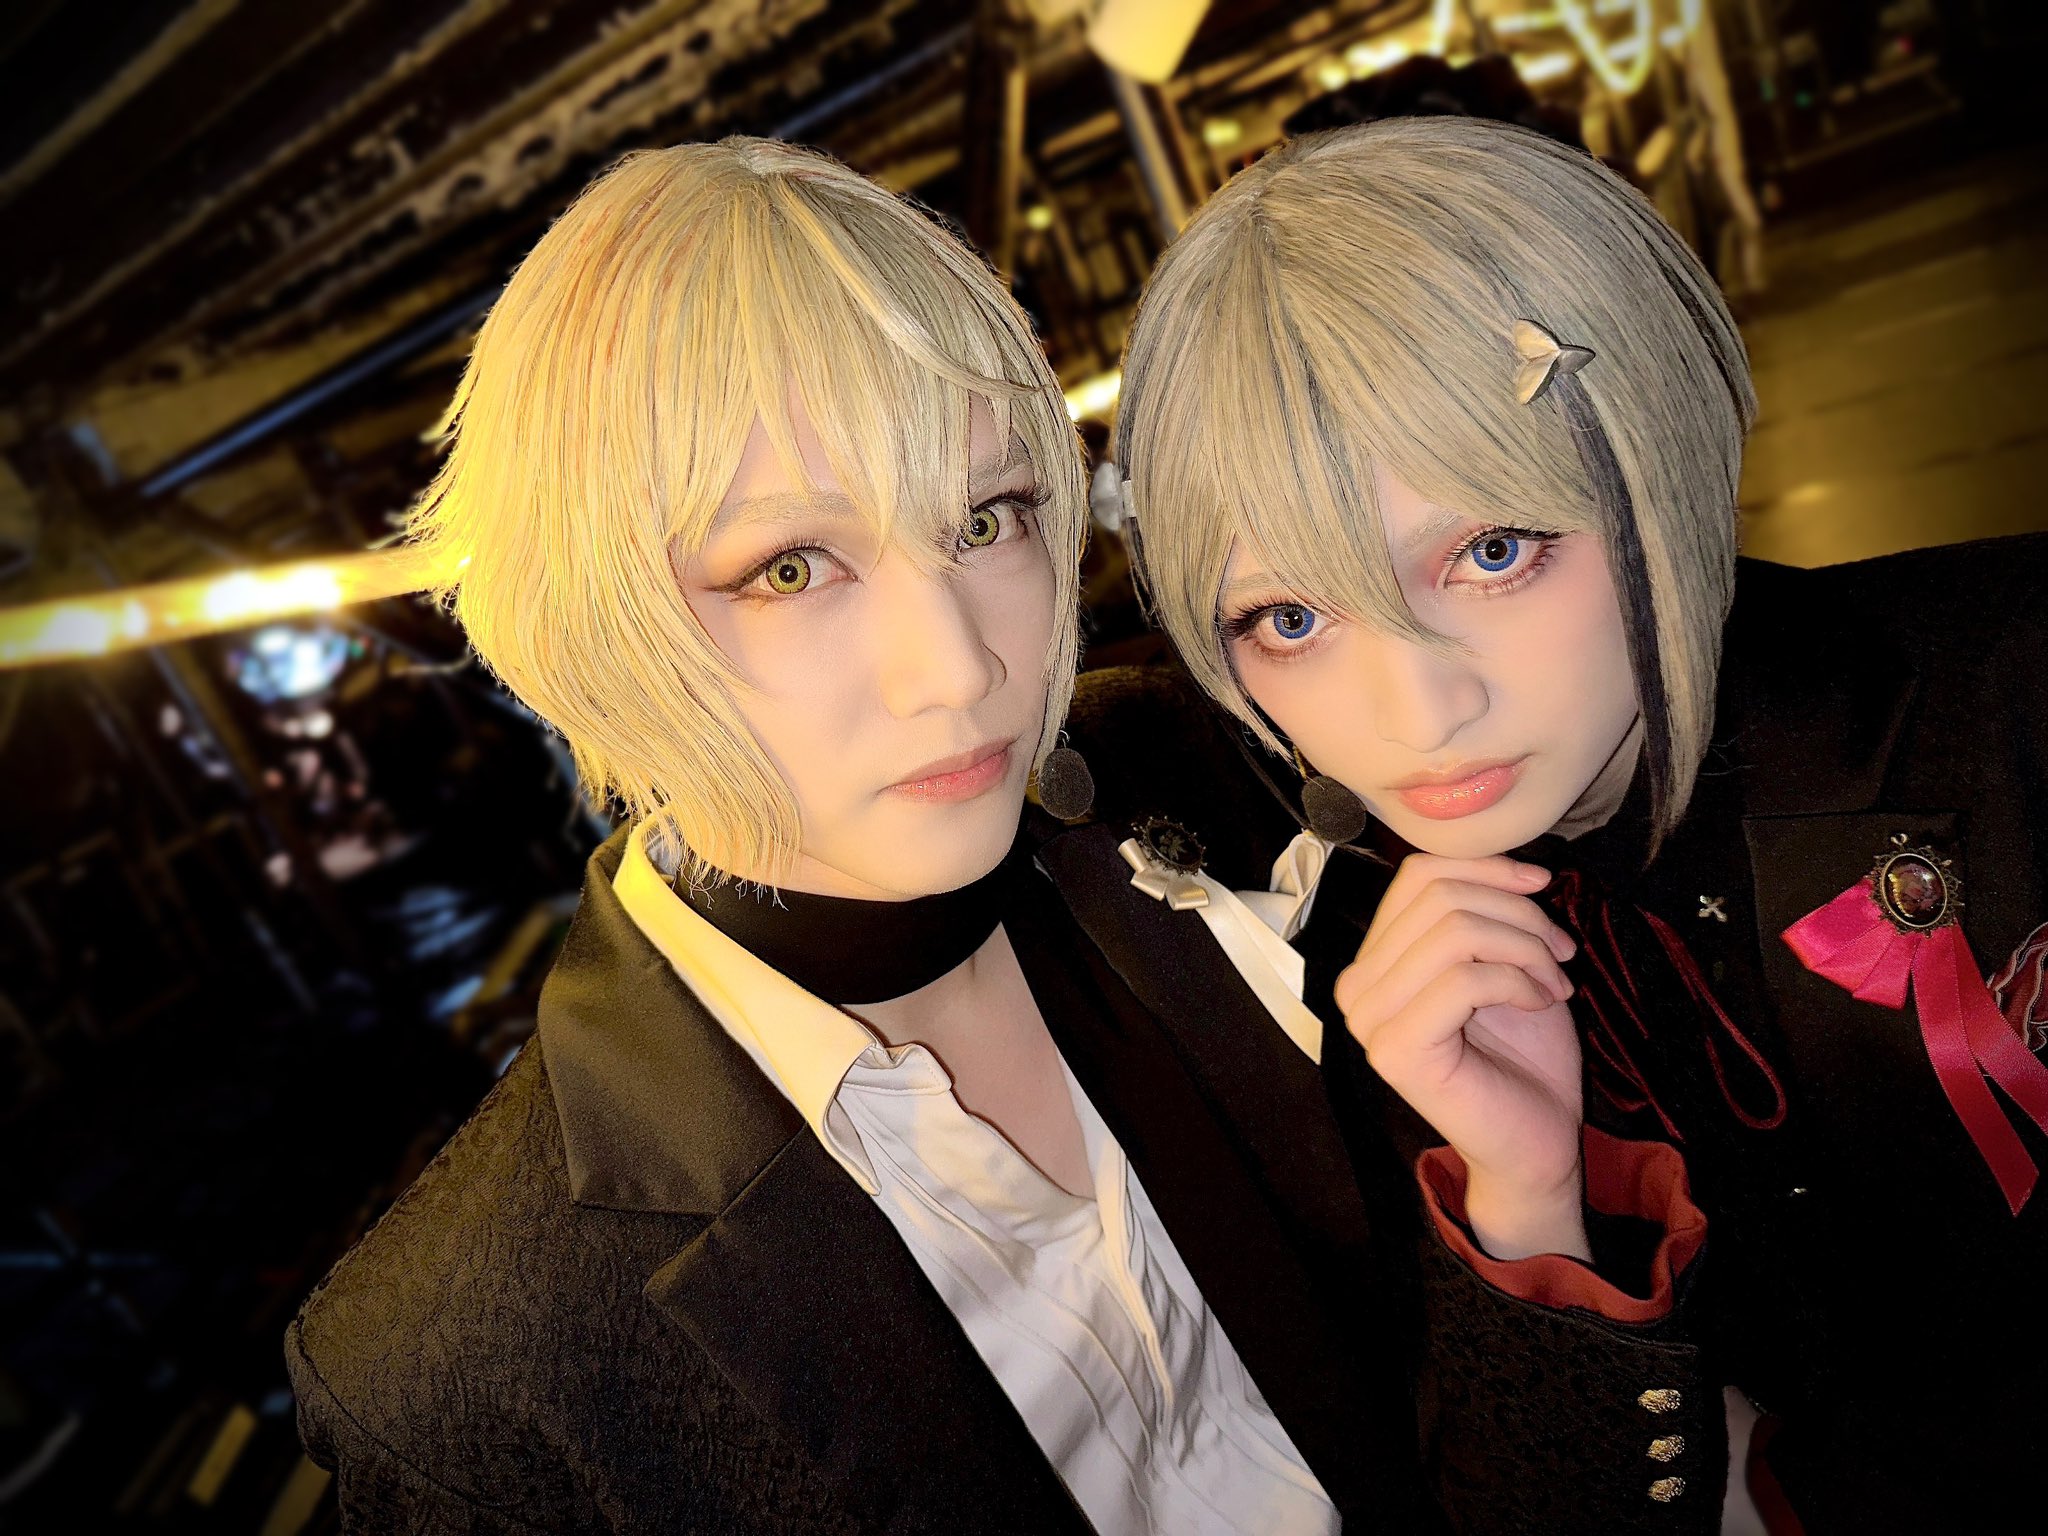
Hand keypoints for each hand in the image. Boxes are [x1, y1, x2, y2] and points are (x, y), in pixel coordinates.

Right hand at [1336, 853, 1588, 1259]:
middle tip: (1559, 950)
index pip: (1418, 875)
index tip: (1542, 886)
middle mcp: (1356, 986)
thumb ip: (1482, 912)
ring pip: (1454, 931)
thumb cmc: (1521, 1056)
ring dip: (1524, 946)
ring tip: (1555, 979)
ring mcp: (1369, 1020)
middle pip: (1439, 896)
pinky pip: (1465, 979)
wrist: (1532, 1143)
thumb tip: (1504, 860)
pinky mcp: (1397, 1050)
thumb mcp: (1503, 962)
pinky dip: (1519, 980)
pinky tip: (1542, 1004)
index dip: (1487, 867)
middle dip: (1516, 911)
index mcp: (1374, 960)